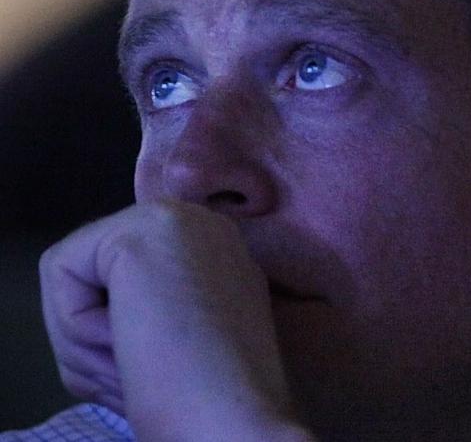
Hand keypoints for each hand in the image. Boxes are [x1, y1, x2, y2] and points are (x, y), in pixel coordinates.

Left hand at [40, 200, 313, 440]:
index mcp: (215, 248)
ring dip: (89, 336)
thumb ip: (155, 293)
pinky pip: (63, 271)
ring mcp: (172, 218)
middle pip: (97, 269)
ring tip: (143, 363)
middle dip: (98, 332)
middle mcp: (198, 222)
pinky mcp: (138, 232)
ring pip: (75, 271)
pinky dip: (78, 326)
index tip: (160, 368)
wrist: (237, 421)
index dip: (121, 330)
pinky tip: (131, 344)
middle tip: (145, 371)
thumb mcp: (184, 329)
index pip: (125, 274)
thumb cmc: (210, 397)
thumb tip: (106, 299)